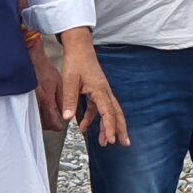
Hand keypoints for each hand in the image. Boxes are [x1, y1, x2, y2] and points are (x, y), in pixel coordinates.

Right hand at [29, 36, 63, 132]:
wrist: (30, 60)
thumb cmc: (44, 69)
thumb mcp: (59, 83)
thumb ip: (63, 99)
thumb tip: (66, 111)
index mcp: (46, 100)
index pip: (53, 122)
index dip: (59, 126)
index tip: (61, 125)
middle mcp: (36, 104)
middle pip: (43, 124)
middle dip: (50, 125)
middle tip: (55, 122)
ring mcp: (28, 102)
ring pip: (35, 120)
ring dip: (42, 121)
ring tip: (48, 117)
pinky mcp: (23, 99)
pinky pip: (29, 112)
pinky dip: (34, 114)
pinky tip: (38, 111)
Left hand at [57, 31, 127, 148]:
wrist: (79, 48)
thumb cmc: (77, 62)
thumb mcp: (69, 81)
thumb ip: (69, 100)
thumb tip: (67, 118)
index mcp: (100, 90)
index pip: (108, 112)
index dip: (110, 127)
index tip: (110, 140)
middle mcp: (105, 92)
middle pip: (117, 114)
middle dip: (121, 129)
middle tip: (125, 143)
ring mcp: (102, 92)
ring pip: (109, 112)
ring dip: (108, 127)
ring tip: (105, 142)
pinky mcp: (97, 92)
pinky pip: (99, 109)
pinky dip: (94, 119)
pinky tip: (84, 127)